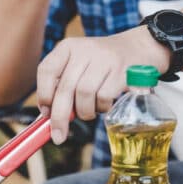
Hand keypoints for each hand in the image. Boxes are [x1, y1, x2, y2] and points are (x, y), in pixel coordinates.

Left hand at [36, 27, 170, 142]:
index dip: (43, 94)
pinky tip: (103, 105)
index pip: (46, 70)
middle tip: (58, 136)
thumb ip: (62, 85)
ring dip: (84, 111)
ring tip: (88, 111)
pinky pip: (103, 97)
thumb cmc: (101, 65)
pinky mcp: (121, 70)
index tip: (46, 113)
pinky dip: (101, 108)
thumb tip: (49, 116)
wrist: (139, 48)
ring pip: (83, 94)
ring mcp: (104, 59)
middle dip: (59, 117)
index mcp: (68, 47)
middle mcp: (84, 50)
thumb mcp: (79, 65)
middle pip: (64, 88)